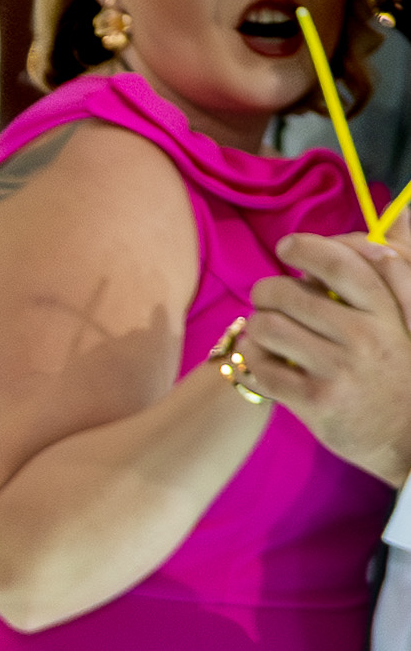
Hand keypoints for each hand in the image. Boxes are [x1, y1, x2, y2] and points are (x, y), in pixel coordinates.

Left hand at [244, 232, 410, 480]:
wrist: (410, 438)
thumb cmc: (402, 370)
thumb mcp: (408, 318)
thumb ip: (399, 268)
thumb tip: (402, 212)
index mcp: (387, 312)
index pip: (340, 263)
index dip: (306, 248)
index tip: (287, 247)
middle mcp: (363, 337)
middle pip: (290, 293)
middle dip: (266, 290)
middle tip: (266, 297)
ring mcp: (338, 370)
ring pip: (268, 327)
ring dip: (257, 325)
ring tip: (266, 330)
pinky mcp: (314, 402)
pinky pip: (262, 367)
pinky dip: (254, 359)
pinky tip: (264, 359)